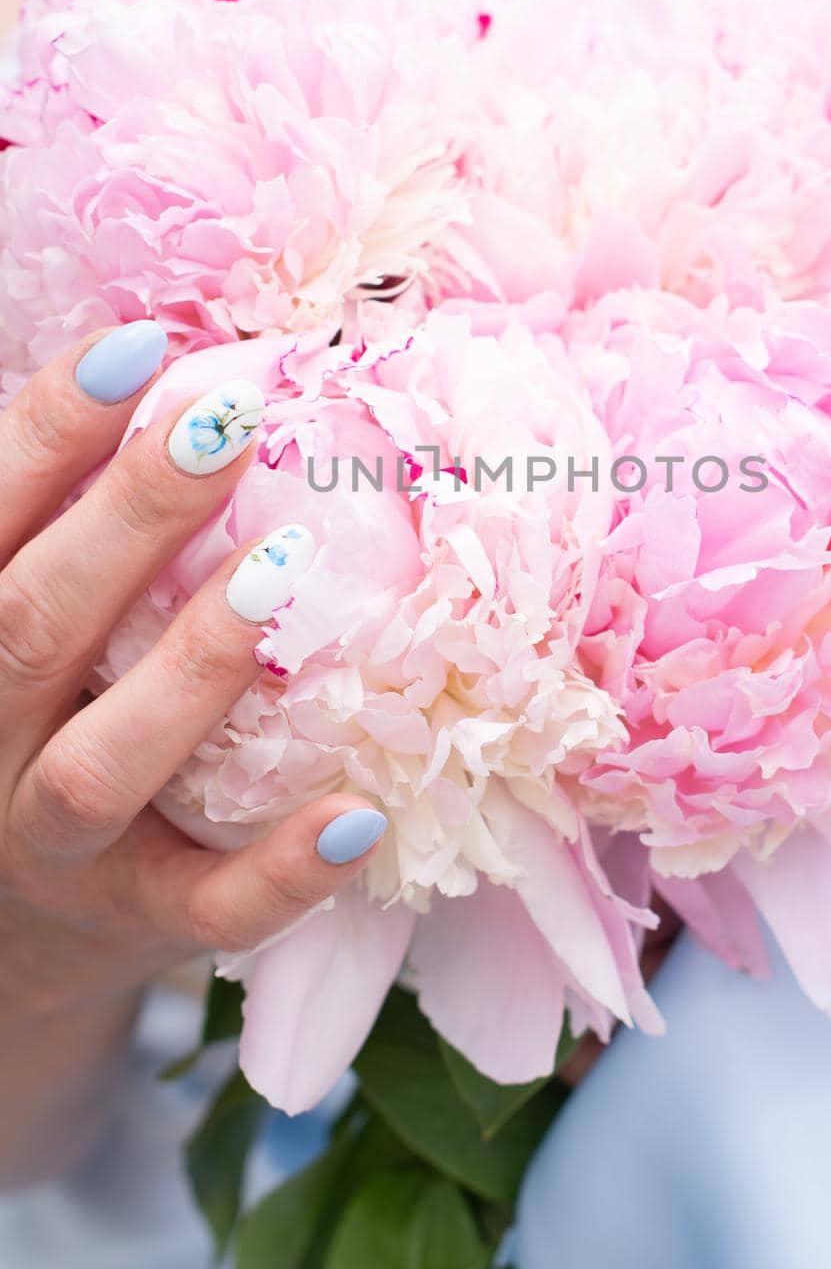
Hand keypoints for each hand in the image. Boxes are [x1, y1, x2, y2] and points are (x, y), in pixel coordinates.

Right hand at [0, 324, 385, 1182]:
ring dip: (187, 669)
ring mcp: (50, 846)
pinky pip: (206, 909)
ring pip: (99, 768)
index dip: (44, 431)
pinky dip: (277, 872)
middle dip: (127, 518)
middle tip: (223, 423)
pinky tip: (356, 816)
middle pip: (28, 625)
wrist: (11, 925)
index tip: (135, 347)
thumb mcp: (32, 620)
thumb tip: (192, 378)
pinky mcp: (136, 920)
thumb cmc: (45, 719)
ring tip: (278, 571)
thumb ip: (79, 533)